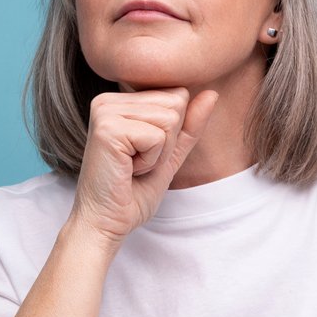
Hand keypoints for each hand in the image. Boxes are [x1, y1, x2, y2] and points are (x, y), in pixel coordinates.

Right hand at [68, 87, 218, 246]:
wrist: (106, 223)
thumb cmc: (133, 193)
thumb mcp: (170, 154)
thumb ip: (189, 124)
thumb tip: (211, 93)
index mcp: (120, 101)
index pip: (176, 95)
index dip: (172, 133)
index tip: (143, 154)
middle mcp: (108, 99)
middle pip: (175, 103)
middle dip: (167, 142)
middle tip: (138, 163)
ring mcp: (105, 111)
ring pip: (169, 119)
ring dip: (159, 153)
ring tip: (132, 167)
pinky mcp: (108, 128)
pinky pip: (157, 136)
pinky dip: (150, 161)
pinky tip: (127, 170)